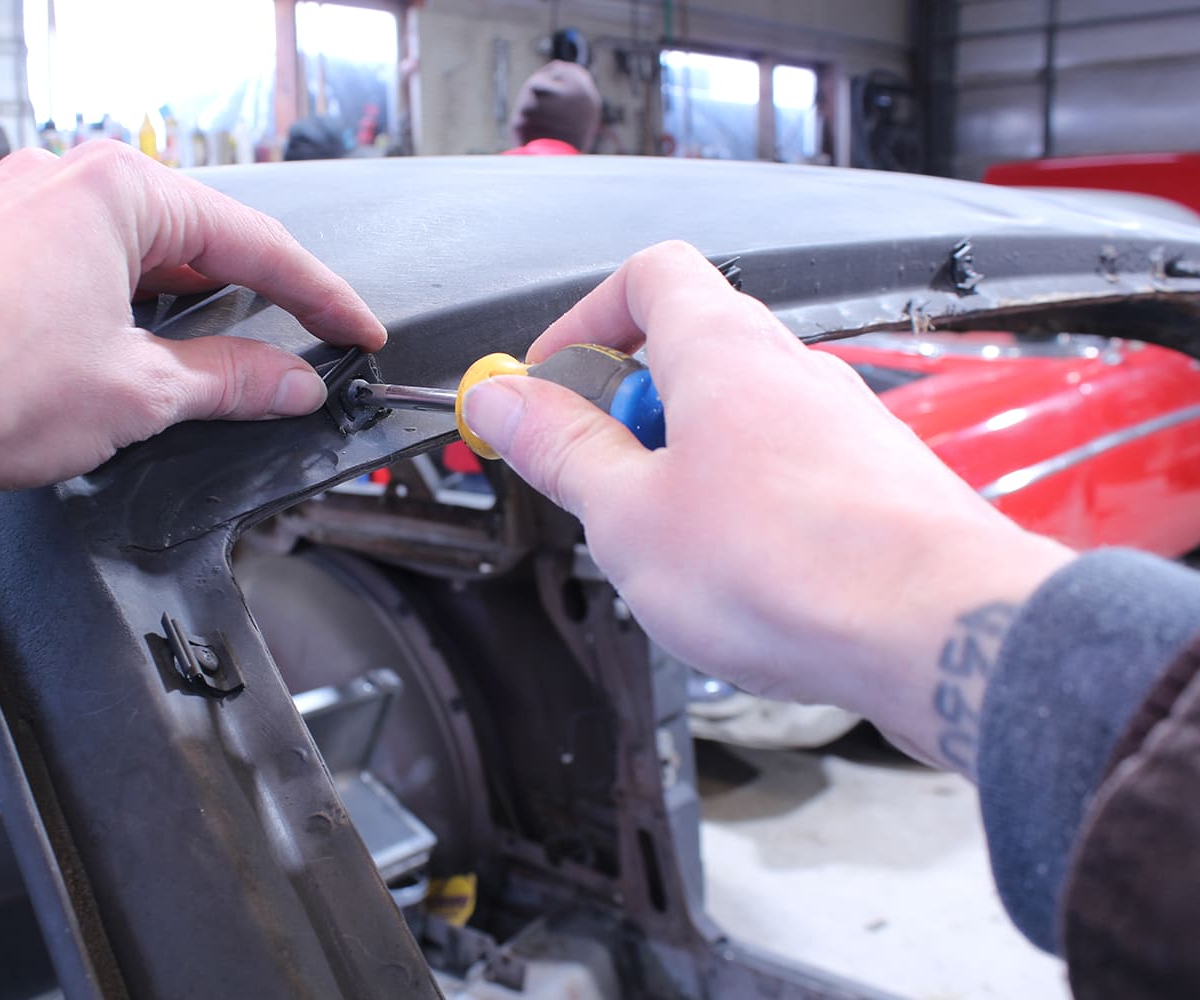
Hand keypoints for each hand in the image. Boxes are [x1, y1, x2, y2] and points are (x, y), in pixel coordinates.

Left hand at [0, 140, 383, 528]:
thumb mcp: (136, 391)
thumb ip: (231, 381)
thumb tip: (291, 383)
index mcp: (115, 191)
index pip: (253, 245)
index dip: (318, 298)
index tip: (354, 332)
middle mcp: (62, 178)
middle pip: (194, 240)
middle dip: (248, 302)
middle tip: (296, 354)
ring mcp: (15, 205)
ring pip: (135, 254)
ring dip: (180, 310)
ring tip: (209, 370)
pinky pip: (82, 262)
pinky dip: (122, 305)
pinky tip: (129, 353)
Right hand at [463, 241, 1073, 774]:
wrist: (937, 629)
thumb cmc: (790, 568)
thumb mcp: (628, 514)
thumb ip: (559, 448)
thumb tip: (500, 398)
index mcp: (722, 351)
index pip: (648, 276)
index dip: (584, 323)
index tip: (548, 385)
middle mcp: (792, 369)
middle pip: (689, 350)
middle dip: (627, 412)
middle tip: (599, 482)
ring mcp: (842, 423)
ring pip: (738, 418)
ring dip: (684, 465)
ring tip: (669, 545)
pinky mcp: (875, 480)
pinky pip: (786, 467)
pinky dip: (743, 502)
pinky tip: (738, 573)